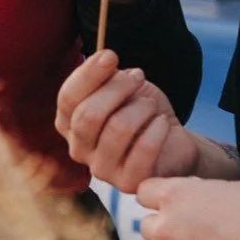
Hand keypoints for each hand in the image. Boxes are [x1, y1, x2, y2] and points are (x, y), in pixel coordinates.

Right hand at [56, 49, 198, 190]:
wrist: (172, 142)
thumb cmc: (141, 112)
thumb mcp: (123, 87)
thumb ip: (107, 76)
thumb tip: (105, 62)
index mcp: (69, 124)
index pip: (67, 98)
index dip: (88, 74)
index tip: (111, 56)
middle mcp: (78, 149)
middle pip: (88, 115)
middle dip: (117, 88)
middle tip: (138, 78)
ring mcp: (101, 170)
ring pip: (117, 129)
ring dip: (140, 108)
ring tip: (150, 105)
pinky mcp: (127, 183)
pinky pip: (142, 149)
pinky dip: (156, 129)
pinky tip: (162, 123)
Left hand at [139, 176, 239, 239]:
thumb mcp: (228, 187)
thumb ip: (197, 191)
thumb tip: (186, 194)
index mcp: (175, 196)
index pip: (144, 193)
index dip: (159, 199)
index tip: (174, 207)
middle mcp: (165, 228)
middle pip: (146, 228)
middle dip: (166, 231)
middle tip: (194, 238)